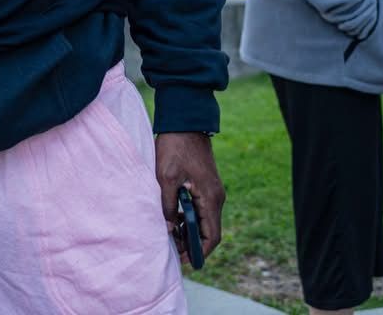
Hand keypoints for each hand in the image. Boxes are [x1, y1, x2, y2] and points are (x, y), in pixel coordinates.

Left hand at [155, 131, 223, 264]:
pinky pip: (201, 209)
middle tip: (173, 252)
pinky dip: (190, 219)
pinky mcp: (206, 185)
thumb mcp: (166, 177)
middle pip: (209, 232)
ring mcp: (212, 191)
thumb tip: (169, 229)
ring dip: (190, 232)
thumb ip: (168, 205)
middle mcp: (216, 198)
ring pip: (205, 221)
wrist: (185, 121)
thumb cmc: (175, 147)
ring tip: (171, 239)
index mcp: (210, 198)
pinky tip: (174, 221)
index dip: (199, 252)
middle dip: (193, 245)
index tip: (183, 261)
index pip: (212, 237)